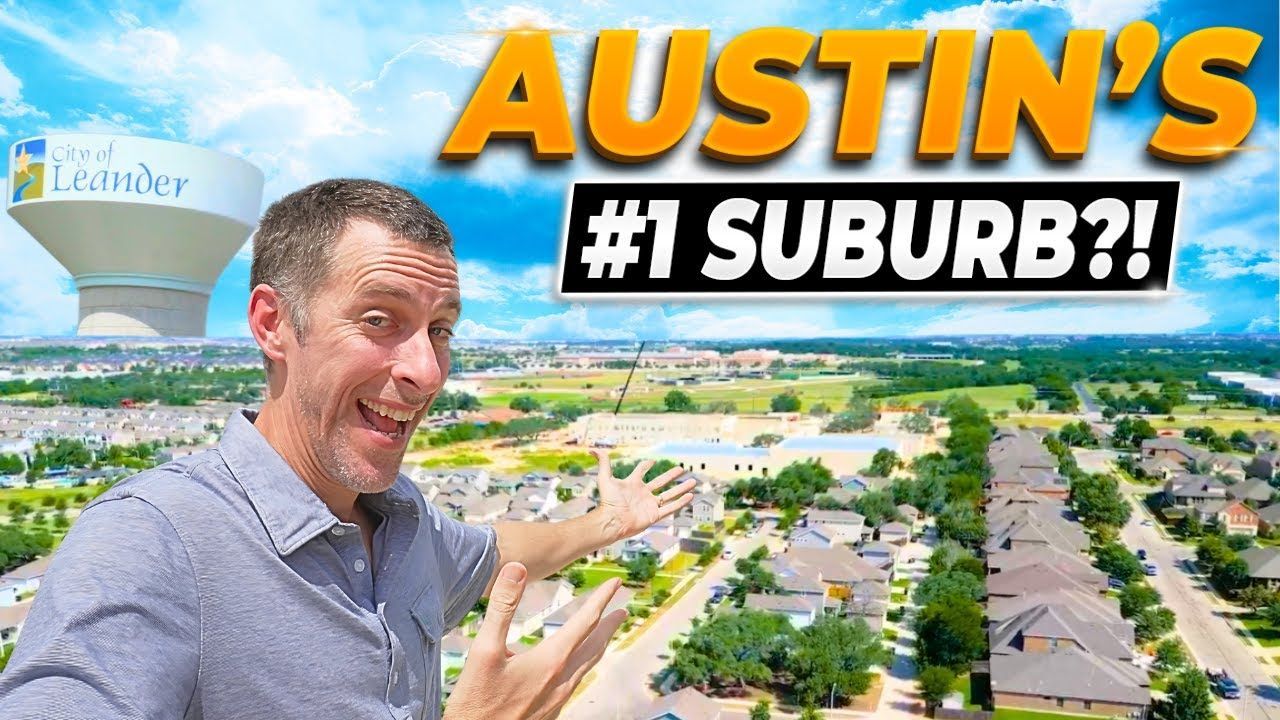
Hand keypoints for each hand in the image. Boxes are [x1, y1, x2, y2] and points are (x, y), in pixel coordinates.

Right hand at [444, 562, 626, 719]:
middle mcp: (561, 681)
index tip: (616, 583)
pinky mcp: (550, 712)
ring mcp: (557, 699)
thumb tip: (516, 568)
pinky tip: (574, 667)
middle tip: (622, 609)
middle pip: (595, 646)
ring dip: (598, 645)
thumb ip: (502, 608)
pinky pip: (575, 681)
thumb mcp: (483, 651)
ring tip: (605, 634)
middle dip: (609, 625)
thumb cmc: (476, 702)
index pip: (586, 622)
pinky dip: (583, 664)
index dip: (602, 599)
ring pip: (587, 666)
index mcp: (551, 661)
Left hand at [592, 450, 696, 539]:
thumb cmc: (608, 501)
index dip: (645, 466)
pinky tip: (690, 496)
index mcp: (633, 484)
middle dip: (671, 476)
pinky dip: (680, 502)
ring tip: (693, 481)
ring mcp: (650, 505)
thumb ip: (603, 463)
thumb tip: (592, 450)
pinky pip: (670, 508)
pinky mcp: (654, 515)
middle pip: (660, 482)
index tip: (652, 461)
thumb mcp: (605, 478)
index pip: (641, 472)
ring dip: (681, 488)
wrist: (612, 520)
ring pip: (669, 495)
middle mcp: (643, 494)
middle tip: (681, 469)